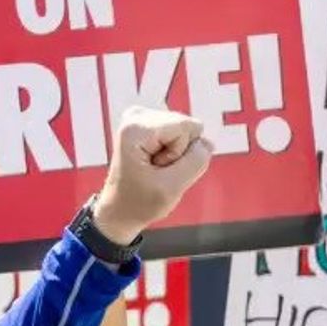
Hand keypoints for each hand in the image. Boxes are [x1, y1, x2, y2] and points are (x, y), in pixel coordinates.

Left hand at [91, 107, 213, 242]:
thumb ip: (196, 162)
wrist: (119, 209)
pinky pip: (180, 134)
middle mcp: (136, 115)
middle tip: (156, 171)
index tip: (158, 169)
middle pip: (186, 127)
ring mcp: (141, 117)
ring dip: (175, 154)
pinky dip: (172, 152)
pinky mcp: (147, 124)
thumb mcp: (172, 188)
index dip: (181, 153)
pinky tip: (154, 163)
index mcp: (136, 127)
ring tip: (154, 169)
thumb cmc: (139, 202)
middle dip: (178, 153)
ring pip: (185, 131)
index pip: (187, 127)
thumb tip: (207, 142)